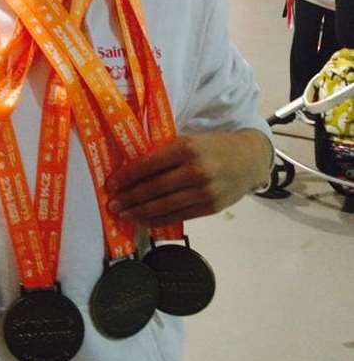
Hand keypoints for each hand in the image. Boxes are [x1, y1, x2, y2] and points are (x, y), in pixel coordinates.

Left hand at [105, 130, 270, 227]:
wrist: (251, 159)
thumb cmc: (213, 147)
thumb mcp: (190, 140)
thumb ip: (166, 153)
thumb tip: (132, 169)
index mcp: (186, 147)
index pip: (148, 164)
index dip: (126, 176)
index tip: (110, 184)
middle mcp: (195, 170)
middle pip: (154, 188)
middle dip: (129, 198)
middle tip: (112, 204)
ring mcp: (204, 191)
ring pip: (164, 205)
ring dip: (140, 212)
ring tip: (123, 215)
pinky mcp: (210, 207)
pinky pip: (179, 216)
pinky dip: (159, 220)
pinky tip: (145, 221)